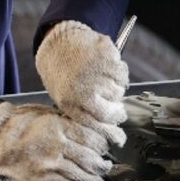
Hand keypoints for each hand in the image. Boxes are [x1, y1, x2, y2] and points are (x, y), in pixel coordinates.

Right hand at [0, 103, 110, 180]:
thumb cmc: (20, 124)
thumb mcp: (47, 114)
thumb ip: (68, 123)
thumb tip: (90, 132)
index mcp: (58, 127)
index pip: (92, 140)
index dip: (103, 147)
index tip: (105, 149)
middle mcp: (56, 147)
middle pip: (91, 161)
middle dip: (102, 167)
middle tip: (105, 167)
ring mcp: (49, 167)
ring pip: (82, 178)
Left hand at [35, 20, 127, 145]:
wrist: (56, 44)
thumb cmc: (61, 74)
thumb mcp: (65, 100)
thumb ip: (85, 115)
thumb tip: (109, 133)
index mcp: (72, 103)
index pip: (99, 126)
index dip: (112, 134)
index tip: (118, 136)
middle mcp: (84, 89)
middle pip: (114, 112)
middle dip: (117, 112)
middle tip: (116, 108)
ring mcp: (96, 72)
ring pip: (120, 92)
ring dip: (116, 90)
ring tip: (102, 81)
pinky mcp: (106, 56)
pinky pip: (123, 74)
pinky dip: (120, 74)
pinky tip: (107, 70)